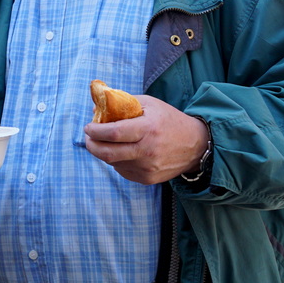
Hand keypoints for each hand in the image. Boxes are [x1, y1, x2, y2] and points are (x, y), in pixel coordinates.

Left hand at [83, 96, 209, 183]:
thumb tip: (95, 107)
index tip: (88, 126)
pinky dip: (116, 160)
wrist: (195, 145)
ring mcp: (147, 168)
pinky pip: (122, 170)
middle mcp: (147, 151)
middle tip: (88, 137)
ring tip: (106, 141)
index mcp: (148, 129)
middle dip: (91, 145)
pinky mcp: (147, 179)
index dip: (95, 130)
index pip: (113, 133)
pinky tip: (122, 151)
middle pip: (108, 153)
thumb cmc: (168, 120)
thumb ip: (122, 104)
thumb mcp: (149, 104)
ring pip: (113, 162)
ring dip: (104, 152)